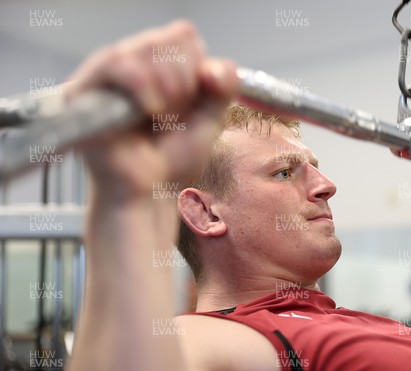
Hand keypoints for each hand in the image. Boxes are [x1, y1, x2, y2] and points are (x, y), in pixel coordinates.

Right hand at [66, 20, 238, 200]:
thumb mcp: (211, 119)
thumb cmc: (173, 158)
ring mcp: (105, 74)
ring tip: (160, 116)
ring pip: (144, 46)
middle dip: (184, 82)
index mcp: (158, 64)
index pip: (184, 35)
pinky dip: (143, 87)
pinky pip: (118, 63)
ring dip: (167, 87)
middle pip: (169, 37)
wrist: (150, 192)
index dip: (196, 68)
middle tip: (173, 115)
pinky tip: (149, 111)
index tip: (191, 102)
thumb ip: (223, 87)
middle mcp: (130, 62)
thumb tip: (216, 68)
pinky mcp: (83, 89)